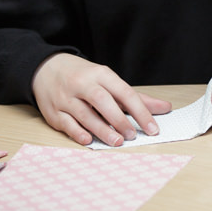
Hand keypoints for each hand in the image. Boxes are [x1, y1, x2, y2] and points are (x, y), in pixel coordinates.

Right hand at [31, 53, 171, 145]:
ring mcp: (66, 98)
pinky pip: (66, 123)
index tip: (152, 127)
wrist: (46, 68)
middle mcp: (82, 84)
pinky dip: (77, 133)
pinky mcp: (53, 111)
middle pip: (103, 101)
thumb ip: (136, 97)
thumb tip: (165, 108)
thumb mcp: (109, 80)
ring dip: (102, 130)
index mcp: (101, 74)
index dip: (140, 111)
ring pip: (85, 115)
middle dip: (119, 120)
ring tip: (117, 142)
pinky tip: (89, 140)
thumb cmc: (84, 77)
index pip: (124, 92)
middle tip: (133, 135)